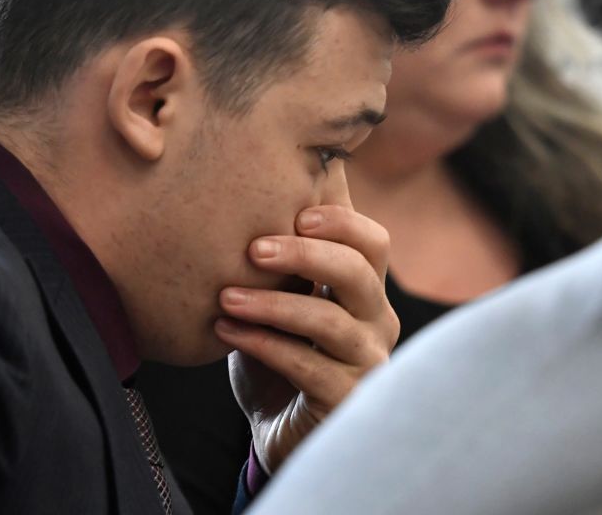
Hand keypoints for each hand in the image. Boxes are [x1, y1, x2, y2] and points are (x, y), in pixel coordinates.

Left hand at [214, 205, 398, 473]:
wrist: (277, 429)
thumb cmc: (280, 351)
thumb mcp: (281, 296)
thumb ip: (282, 253)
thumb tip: (266, 172)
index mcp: (366, 289)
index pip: (373, 241)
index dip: (340, 221)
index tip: (294, 214)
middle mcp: (377, 322)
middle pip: (358, 272)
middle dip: (304, 254)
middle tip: (252, 250)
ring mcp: (367, 362)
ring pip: (330, 321)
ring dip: (273, 304)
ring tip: (224, 297)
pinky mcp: (345, 400)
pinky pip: (307, 366)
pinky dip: (263, 344)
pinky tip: (225, 331)